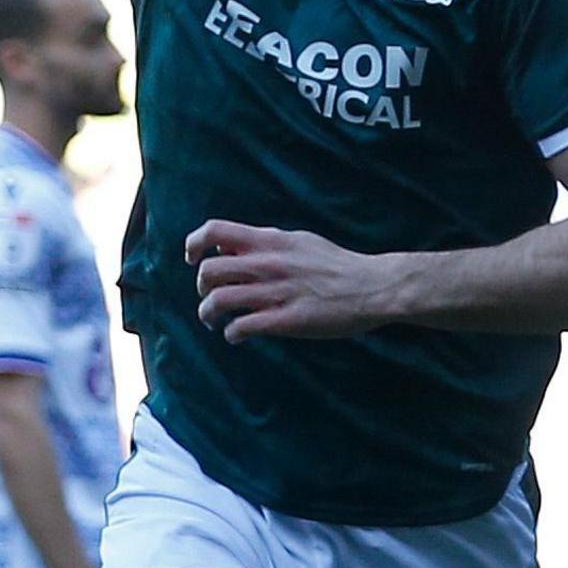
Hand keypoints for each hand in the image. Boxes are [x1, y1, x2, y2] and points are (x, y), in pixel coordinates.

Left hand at [187, 219, 402, 341]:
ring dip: (208, 314)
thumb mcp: (300, 241)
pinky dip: (232, 333)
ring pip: (220, 301)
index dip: (194, 244)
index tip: (194, 259)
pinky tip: (237, 336)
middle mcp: (269, 264)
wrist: (373, 287)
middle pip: (209, 271)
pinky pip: (243, 327)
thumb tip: (233, 246)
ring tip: (215, 321)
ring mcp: (277, 292)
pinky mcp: (287, 320)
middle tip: (210, 297)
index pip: (215, 231)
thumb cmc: (337, 265)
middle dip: (202, 287)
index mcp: (271, 240)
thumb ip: (267, 242)